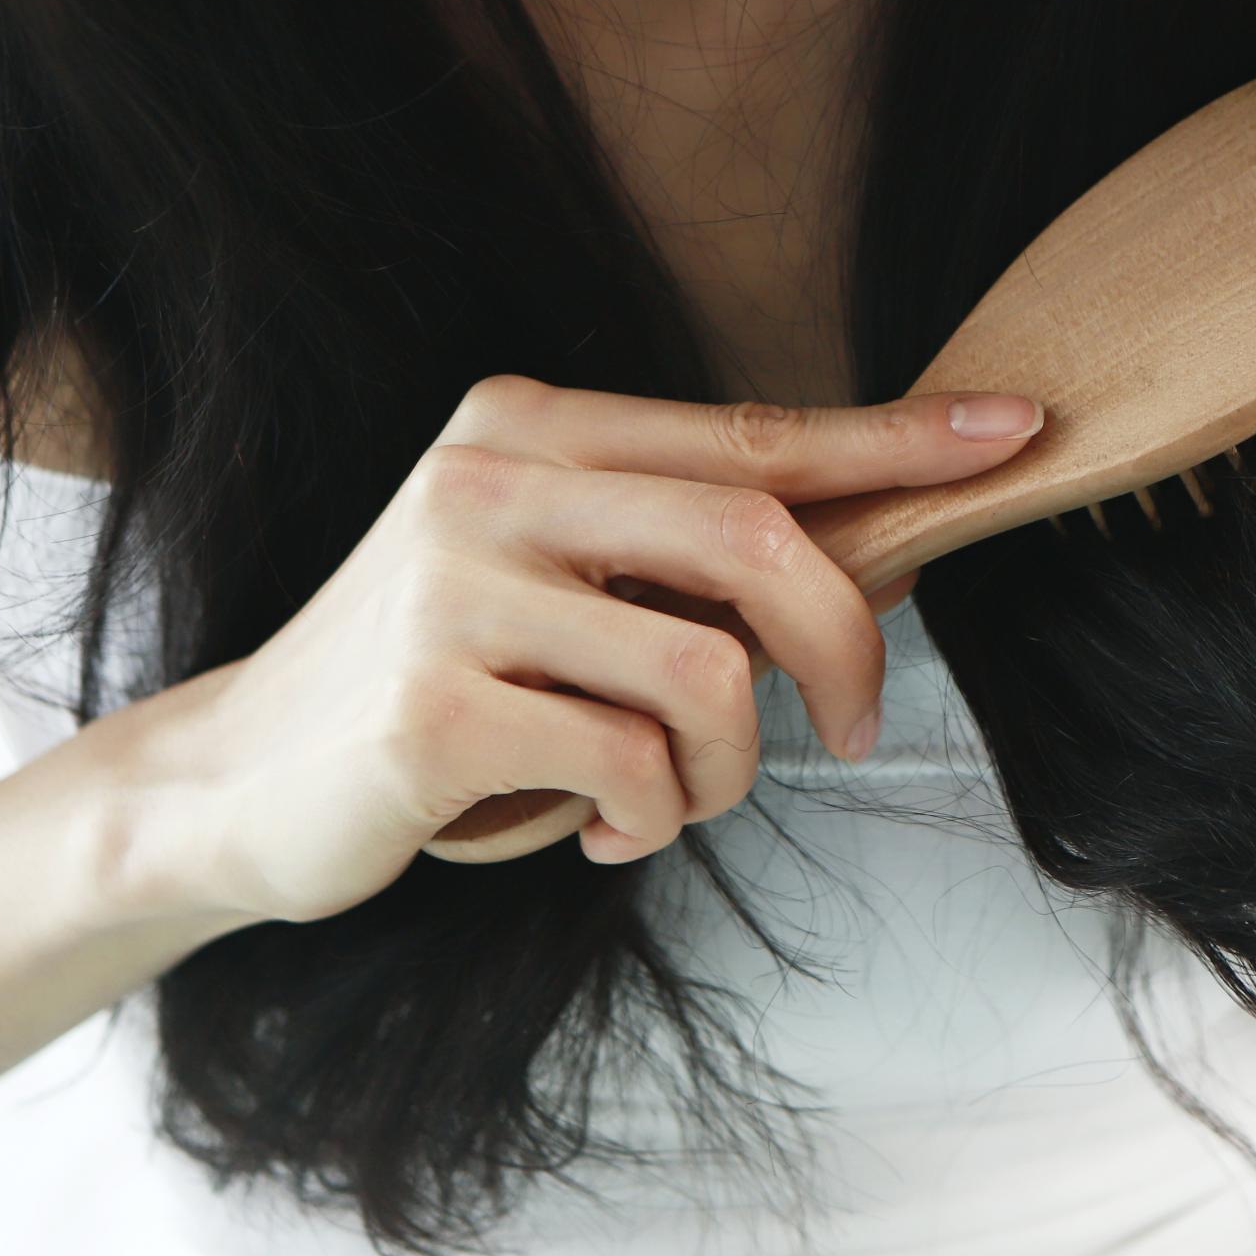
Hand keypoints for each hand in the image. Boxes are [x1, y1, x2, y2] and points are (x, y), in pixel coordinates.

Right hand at [110, 373, 1041, 924]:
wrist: (241, 779)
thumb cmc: (439, 685)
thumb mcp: (561, 592)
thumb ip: (689, 564)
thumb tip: (883, 554)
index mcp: (531, 429)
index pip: (752, 430)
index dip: (895, 437)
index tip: (1014, 430)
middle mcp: (490, 480)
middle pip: (759, 541)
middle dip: (846, 650)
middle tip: (858, 729)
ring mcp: (453, 587)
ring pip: (710, 676)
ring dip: (727, 769)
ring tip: (664, 796)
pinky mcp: (432, 705)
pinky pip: (634, 767)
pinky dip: (646, 819)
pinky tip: (593, 826)